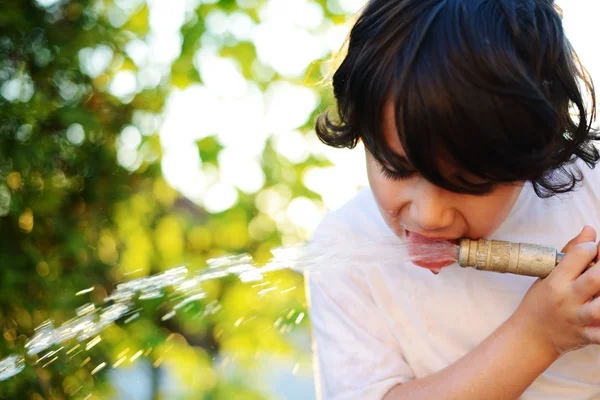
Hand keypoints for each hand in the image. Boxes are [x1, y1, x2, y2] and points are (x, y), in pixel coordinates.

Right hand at [514, 225, 599, 356]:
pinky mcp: (587, 336)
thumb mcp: (548, 276)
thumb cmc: (540, 302)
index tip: (595, 248)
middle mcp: (567, 298)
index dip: (592, 246)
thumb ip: (571, 253)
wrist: (531, 336)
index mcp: (556, 281)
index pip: (579, 255)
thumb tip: (590, 230)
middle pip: (596, 279)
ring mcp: (578, 319)